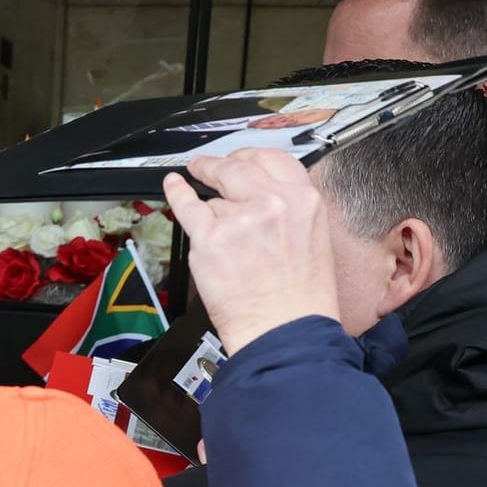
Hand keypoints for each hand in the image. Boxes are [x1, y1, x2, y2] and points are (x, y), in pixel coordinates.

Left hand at [161, 149, 340, 354]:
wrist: (284, 329)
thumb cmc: (300, 297)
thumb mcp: (313, 237)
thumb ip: (288, 209)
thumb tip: (258, 195)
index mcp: (304, 200)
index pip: (272, 159)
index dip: (249, 157)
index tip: (239, 159)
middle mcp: (273, 203)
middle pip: (238, 167)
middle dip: (220, 165)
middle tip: (207, 166)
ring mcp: (239, 219)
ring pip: (214, 198)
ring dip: (212, 212)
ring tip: (222, 238)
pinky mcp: (210, 239)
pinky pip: (188, 206)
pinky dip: (177, 194)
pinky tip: (174, 184)